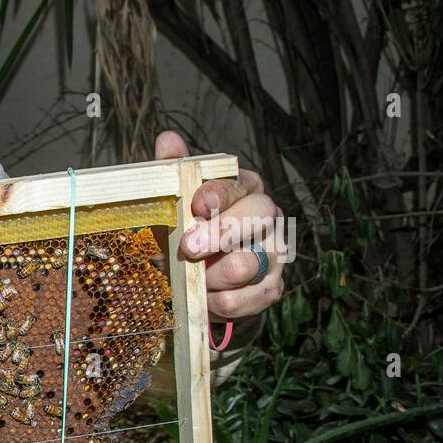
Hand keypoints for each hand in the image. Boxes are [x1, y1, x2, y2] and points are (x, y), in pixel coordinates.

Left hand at [156, 131, 285, 322]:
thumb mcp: (173, 203)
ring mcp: (274, 252)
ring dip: (215, 274)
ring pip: (252, 261)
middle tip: (189, 248)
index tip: (198, 203)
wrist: (197, 281)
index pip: (240, 182)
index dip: (220, 192)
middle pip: (257, 215)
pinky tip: (207, 299)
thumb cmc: (186, 232)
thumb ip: (172, 172)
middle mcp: (267, 215)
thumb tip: (167, 140)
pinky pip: (251, 297)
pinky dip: (224, 302)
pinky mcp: (272, 287)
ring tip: (194, 279)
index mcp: (244, 188)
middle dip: (221, 232)